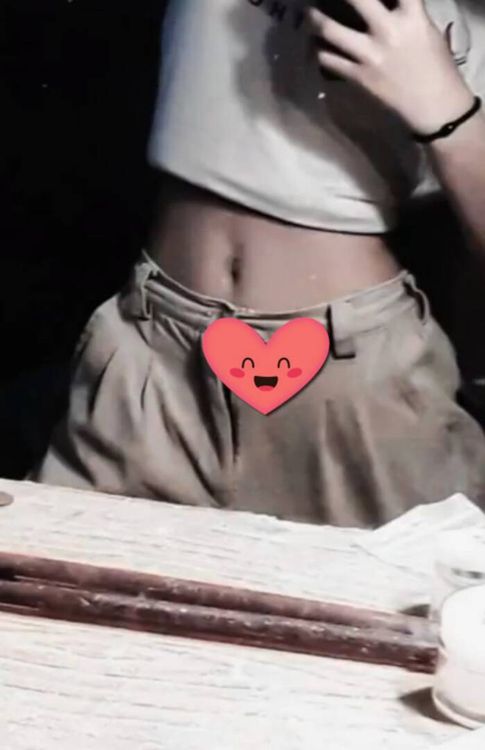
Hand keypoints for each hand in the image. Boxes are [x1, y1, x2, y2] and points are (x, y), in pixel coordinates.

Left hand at [307, 0, 474, 134]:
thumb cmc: (437, 67)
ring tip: (309, 14)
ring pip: (330, 30)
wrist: (434, 107)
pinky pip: (330, 61)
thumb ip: (407, 13)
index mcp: (412, 17)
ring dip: (315, 19)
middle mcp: (388, 31)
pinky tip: (316, 47)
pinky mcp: (359, 77)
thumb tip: (386, 4)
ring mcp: (370, 55)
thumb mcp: (427, 31)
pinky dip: (320, 52)